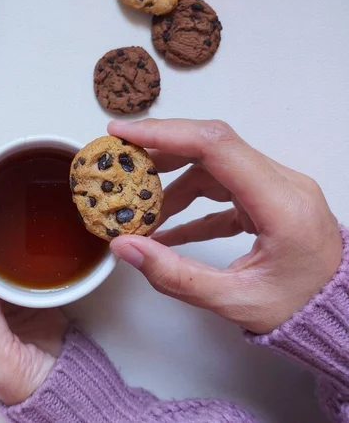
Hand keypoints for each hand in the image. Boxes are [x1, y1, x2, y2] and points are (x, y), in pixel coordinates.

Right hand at [108, 119, 342, 333]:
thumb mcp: (233, 302)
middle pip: (212, 145)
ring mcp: (276, 188)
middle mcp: (282, 184)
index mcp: (281, 204)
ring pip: (213, 164)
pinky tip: (166, 230)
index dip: (165, 134)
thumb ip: (175, 275)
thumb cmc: (299, 309)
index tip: (122, 134)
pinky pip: (221, 189)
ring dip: (172, 182)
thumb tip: (124, 246)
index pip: (216, 146)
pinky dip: (190, 203)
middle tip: (119, 163)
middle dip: (160, 150)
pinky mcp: (267, 200)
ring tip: (139, 209)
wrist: (339, 312)